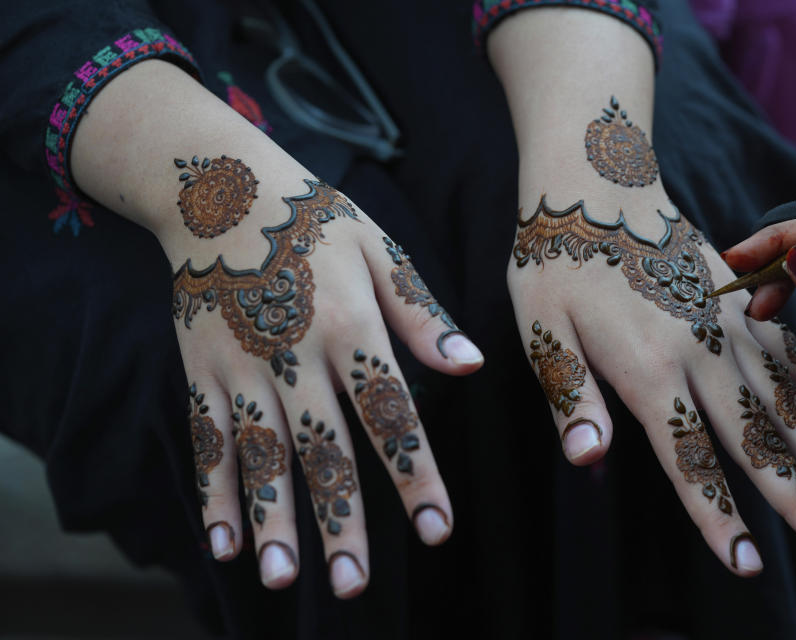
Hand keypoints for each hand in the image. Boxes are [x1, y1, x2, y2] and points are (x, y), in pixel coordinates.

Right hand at [70, 61, 483, 596]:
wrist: (222, 190)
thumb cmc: (316, 220)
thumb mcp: (380, 249)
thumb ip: (421, 313)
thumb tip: (471, 364)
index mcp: (350, 325)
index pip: (391, 413)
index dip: (414, 473)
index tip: (437, 528)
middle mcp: (295, 354)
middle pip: (323, 448)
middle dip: (341, 519)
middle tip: (356, 584)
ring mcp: (242, 365)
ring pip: (261, 455)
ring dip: (274, 518)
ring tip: (284, 579)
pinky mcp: (201, 370)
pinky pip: (208, 439)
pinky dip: (213, 492)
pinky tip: (224, 542)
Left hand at [489, 8, 795, 576]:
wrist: (593, 185)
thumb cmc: (556, 261)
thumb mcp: (540, 328)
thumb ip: (569, 393)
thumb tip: (586, 458)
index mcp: (646, 368)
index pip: (687, 457)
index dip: (717, 514)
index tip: (748, 563)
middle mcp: (699, 352)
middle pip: (754, 437)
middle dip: (794, 496)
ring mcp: (729, 325)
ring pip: (787, 400)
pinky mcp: (742, 302)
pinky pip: (795, 350)